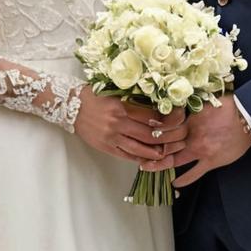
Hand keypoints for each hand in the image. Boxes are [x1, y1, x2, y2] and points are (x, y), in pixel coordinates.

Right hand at [74, 92, 188, 163]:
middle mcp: (118, 123)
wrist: (71, 106)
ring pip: (140, 149)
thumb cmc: (94, 96)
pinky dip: (141, 158)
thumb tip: (157, 107)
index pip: (151, 116)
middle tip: (180, 139)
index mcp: (122, 106)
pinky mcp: (107, 147)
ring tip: (168, 152)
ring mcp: (112, 137)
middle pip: (149, 134)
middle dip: (168, 138)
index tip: (179, 119)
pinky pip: (127, 156)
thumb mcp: (115, 92)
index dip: (168, 119)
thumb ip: (133, 99)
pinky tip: (150, 158)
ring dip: (157, 152)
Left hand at [139, 96, 250, 186]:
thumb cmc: (229, 107)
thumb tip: (176, 103)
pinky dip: (183, 180)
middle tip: (138, 150)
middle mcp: (191, 136)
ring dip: (160, 164)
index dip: (153, 129)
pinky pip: (194, 173)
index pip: (165, 126)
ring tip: (146, 166)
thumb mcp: (205, 103)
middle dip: (151, 147)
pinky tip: (173, 183)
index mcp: (189, 120)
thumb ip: (190, 108)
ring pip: (175, 160)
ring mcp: (200, 151)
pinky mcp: (211, 162)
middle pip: (166, 143)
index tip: (143, 129)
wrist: (248, 119)